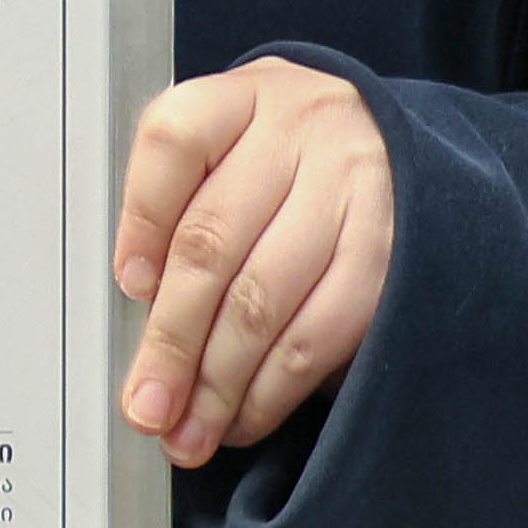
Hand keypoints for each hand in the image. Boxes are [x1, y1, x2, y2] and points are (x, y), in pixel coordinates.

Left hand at [111, 56, 397, 463]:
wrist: (399, 148)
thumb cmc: (290, 158)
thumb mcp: (235, 145)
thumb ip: (181, 202)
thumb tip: (139, 310)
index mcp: (243, 97)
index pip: (174, 141)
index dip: (141, 220)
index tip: (128, 286)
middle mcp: (301, 132)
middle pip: (212, 240)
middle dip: (170, 339)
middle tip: (145, 405)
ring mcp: (354, 189)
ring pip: (264, 299)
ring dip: (218, 382)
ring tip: (188, 431)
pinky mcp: (394, 251)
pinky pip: (321, 333)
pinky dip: (274, 388)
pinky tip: (245, 415)